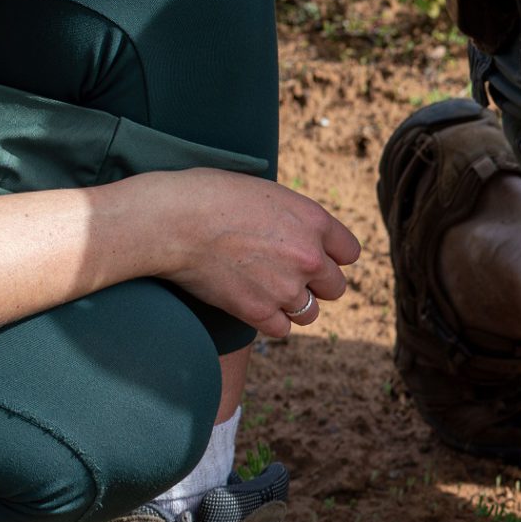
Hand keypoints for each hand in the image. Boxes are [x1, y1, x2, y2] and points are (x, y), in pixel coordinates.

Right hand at [129, 170, 361, 340]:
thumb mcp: (263, 192)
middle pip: (335, 287)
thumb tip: (301, 233)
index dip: (331, 256)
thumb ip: (292, 218)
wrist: (170, 220)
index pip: (349, 252)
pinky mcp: (259, 311)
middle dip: (314, 284)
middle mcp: (309, 256)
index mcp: (314, 221)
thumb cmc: (207, 196)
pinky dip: (268, 321)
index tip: (313, 257)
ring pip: (310, 312)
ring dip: (293, 306)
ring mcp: (286, 287)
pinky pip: (281, 329)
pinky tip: (251, 304)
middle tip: (285, 276)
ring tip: (266, 291)